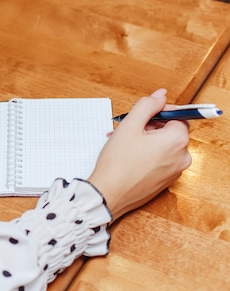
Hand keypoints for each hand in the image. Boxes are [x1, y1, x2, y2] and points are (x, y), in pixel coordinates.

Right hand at [88, 89, 191, 219]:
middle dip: (150, 128)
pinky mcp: (165, 182)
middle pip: (171, 132)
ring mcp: (175, 172)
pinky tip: (129, 158)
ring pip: (164, 147)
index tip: (142, 115)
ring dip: (147, 142)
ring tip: (124, 145)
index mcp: (177, 140)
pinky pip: (160, 162)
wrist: (108, 194)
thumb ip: (147, 106)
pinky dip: (148, 156)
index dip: (158, 112)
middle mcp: (182, 157)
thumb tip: (160, 95)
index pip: (177, 116)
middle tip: (128, 130)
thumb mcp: (129, 125)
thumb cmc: (117, 163)